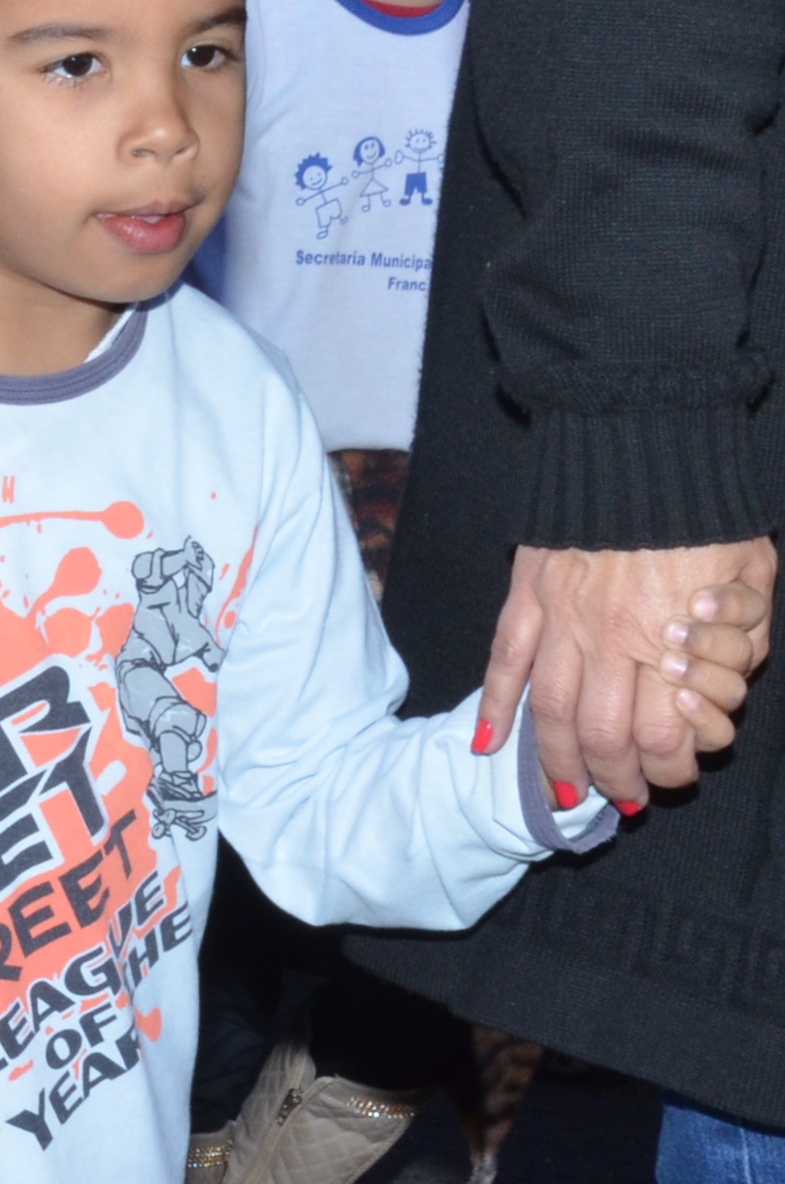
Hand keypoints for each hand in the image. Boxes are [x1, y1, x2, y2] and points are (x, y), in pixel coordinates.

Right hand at [483, 539, 778, 803]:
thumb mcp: (753, 580)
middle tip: (619, 797)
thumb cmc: (708, 513)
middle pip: (601, 737)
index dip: (669, 770)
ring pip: (549, 709)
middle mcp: (611, 640)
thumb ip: (744, 639)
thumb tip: (722, 683)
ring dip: (553, 760)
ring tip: (561, 791)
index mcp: (671, 640)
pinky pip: (506, 657)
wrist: (643, 444)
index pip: (663, 737)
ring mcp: (560, 618)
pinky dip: (495, 703)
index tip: (674, 778)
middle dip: (611, 779)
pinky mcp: (527, 593)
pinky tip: (489, 741)